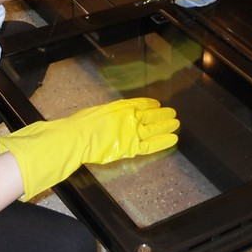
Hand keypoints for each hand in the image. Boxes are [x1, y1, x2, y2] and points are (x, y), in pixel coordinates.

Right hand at [0, 97, 178, 199]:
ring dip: (166, 125)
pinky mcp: (131, 146)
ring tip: (177, 122)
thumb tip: (106, 118)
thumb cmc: (78, 127)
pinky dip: (163, 141)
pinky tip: (173, 138)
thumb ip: (106, 116)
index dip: (149, 104)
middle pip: (149, 115)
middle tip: (173, 113)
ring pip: (154, 127)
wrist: (74, 138)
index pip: (138, 104)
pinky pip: (151, 144)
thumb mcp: (94, 113)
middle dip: (162, 115)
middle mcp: (127, 117)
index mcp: (117, 108)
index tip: (157, 104)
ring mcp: (131, 131)